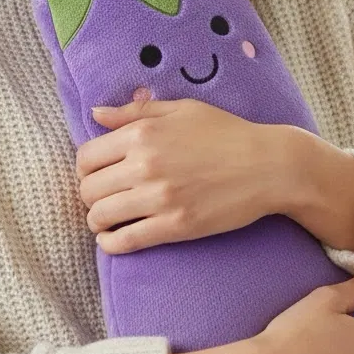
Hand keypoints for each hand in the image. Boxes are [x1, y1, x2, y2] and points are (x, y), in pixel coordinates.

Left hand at [76, 94, 281, 253]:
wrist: (268, 165)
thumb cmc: (227, 133)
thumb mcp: (182, 109)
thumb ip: (135, 112)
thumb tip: (95, 114)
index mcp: (143, 133)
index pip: (86, 157)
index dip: (85, 169)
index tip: (95, 175)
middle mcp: (145, 164)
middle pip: (88, 189)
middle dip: (90, 196)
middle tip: (103, 198)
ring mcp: (159, 197)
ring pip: (100, 216)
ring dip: (97, 221)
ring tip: (107, 220)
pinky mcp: (175, 226)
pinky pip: (125, 241)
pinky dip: (110, 244)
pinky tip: (113, 240)